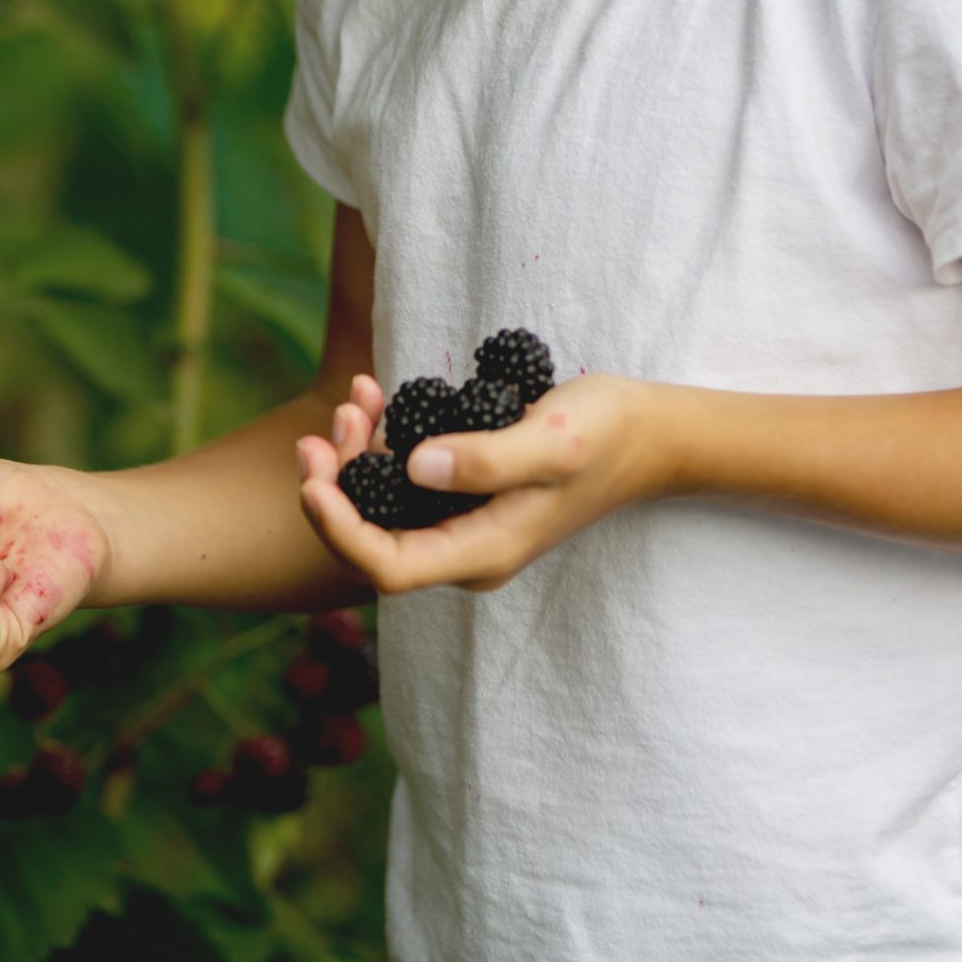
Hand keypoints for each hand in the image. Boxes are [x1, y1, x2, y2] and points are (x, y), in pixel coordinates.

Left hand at [296, 373, 671, 594]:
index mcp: (484, 550)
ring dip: (354, 456)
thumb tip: (412, 467)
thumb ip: (486, 459)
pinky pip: (403, 484)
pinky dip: (380, 443)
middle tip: (333, 419)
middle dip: (336, 483)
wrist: (649, 433)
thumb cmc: (607, 433)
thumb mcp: (551, 440)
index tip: (312, 475)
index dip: (337, 528)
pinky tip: (378, 397)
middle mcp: (466, 549)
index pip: (386, 566)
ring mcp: (464, 526)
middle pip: (371, 541)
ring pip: (382, 509)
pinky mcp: (464, 497)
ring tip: (358, 396)